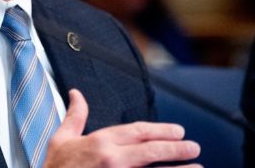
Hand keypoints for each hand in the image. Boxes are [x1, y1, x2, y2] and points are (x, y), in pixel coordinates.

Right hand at [43, 89, 200, 167]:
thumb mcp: (61, 140)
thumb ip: (75, 117)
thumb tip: (76, 94)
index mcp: (100, 142)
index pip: (138, 131)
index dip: (161, 130)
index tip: (178, 131)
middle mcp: (113, 159)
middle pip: (152, 150)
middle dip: (176, 148)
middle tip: (194, 147)